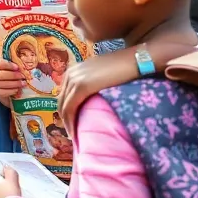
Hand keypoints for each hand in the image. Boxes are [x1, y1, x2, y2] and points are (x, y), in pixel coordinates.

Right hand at [0, 58, 26, 100]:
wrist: (9, 87)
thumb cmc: (12, 74)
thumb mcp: (14, 68)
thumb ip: (17, 64)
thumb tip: (27, 61)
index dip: (8, 65)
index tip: (17, 67)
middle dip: (11, 75)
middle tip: (22, 76)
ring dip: (13, 84)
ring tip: (22, 83)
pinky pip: (1, 92)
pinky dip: (10, 91)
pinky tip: (17, 90)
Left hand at [59, 40, 197, 135]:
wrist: (136, 60)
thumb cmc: (124, 69)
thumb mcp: (102, 75)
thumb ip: (93, 83)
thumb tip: (91, 101)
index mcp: (74, 70)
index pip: (64, 95)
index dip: (66, 112)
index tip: (72, 125)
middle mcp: (71, 73)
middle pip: (61, 101)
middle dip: (65, 119)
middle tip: (72, 134)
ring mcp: (75, 79)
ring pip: (64, 107)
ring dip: (68, 123)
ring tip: (75, 137)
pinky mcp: (82, 86)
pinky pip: (70, 108)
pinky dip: (71, 122)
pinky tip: (75, 134)